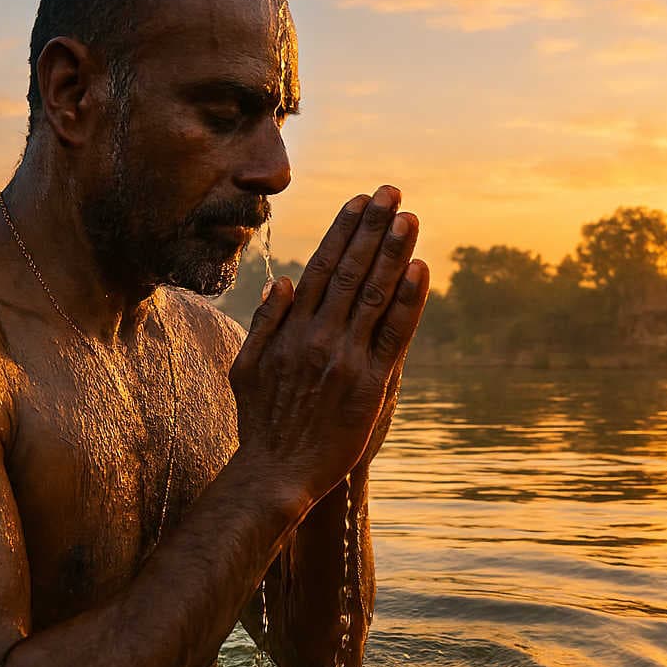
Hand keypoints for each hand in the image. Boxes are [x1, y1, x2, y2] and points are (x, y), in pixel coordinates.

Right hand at [229, 185, 426, 510]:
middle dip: (372, 228)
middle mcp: (319, 337)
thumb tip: (283, 282)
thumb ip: (265, 324)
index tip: (357, 202)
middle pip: (352, 270)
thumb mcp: (247, 369)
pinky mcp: (371, 384)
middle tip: (392, 192)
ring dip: (394, 252)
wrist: (277, 474)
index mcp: (290, 330)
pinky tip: (420, 269)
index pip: (321, 268)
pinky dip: (409, 300)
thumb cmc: (262, 425)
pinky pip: (394, 334)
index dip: (342, 232)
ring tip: (409, 217)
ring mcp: (346, 359)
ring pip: (375, 294)